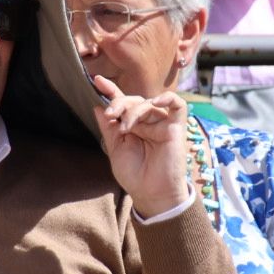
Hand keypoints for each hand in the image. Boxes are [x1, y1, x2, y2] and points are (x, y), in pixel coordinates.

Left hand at [90, 75, 188, 218]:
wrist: (150, 193)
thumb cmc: (134, 175)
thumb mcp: (115, 149)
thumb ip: (109, 127)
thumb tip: (97, 107)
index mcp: (133, 126)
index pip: (123, 104)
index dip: (111, 91)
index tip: (96, 80)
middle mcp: (147, 123)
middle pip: (134, 100)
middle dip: (119, 103)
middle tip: (111, 114)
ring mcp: (162, 124)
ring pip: (149, 103)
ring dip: (134, 110)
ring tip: (126, 126)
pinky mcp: (176, 127)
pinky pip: (177, 105)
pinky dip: (167, 98)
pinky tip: (155, 101)